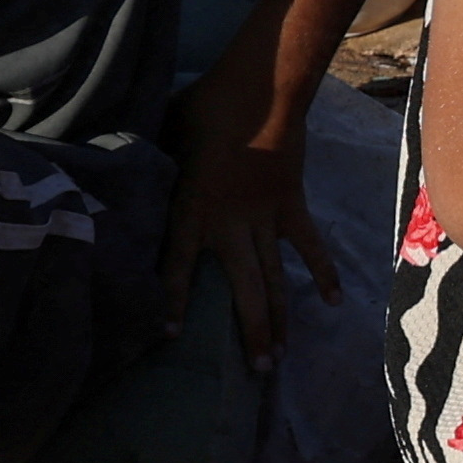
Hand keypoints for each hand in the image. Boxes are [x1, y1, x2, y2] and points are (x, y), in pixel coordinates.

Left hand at [161, 67, 341, 371]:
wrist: (260, 92)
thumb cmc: (204, 107)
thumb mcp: (164, 137)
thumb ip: (154, 163)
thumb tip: (127, 167)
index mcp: (192, 210)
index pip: (176, 266)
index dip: (173, 301)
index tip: (169, 336)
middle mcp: (230, 226)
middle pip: (243, 289)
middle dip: (251, 331)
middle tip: (259, 370)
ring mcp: (265, 219)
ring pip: (274, 278)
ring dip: (280, 317)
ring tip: (282, 355)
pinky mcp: (291, 205)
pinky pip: (309, 245)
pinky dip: (323, 272)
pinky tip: (334, 301)